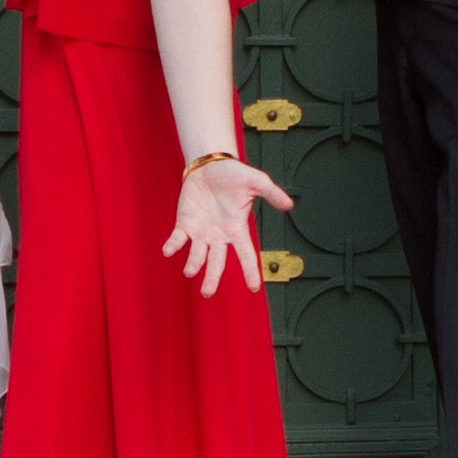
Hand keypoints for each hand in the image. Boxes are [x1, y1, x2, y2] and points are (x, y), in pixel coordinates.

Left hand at [163, 155, 292, 296]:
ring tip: (189, 271)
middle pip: (216, 262)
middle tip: (207, 293)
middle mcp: (219, 236)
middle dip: (212, 277)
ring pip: (197, 254)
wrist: (210, 165)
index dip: (250, 271)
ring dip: (193, 263)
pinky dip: (173, 245)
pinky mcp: (185, 223)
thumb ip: (272, 193)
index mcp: (237, 230)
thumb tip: (289, 205)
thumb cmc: (234, 175)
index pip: (246, 254)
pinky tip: (168, 251)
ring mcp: (201, 232)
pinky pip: (178, 238)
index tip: (254, 288)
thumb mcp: (256, 181)